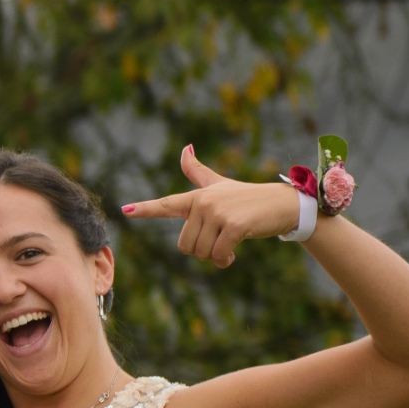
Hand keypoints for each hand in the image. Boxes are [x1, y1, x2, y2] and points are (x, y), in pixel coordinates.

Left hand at [122, 145, 303, 267]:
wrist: (282, 204)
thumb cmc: (248, 198)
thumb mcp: (220, 185)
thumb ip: (198, 172)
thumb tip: (184, 148)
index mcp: (197, 197)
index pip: (166, 204)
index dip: (145, 209)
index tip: (125, 211)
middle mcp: (203, 202)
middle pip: (186, 245)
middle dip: (202, 251)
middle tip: (220, 241)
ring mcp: (217, 213)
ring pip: (201, 252)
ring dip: (216, 256)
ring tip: (230, 243)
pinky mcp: (233, 226)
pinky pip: (217, 254)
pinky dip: (225, 259)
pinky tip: (234, 252)